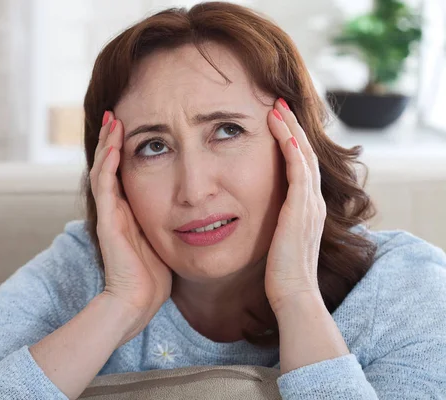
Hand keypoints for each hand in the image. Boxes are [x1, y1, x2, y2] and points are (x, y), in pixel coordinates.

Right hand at [90, 111, 172, 342]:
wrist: (137, 302)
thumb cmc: (154, 277)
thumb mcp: (164, 240)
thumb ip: (168, 221)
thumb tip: (189, 208)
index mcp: (129, 211)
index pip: (123, 172)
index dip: (125, 149)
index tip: (133, 128)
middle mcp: (116, 209)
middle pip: (109, 165)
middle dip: (113, 139)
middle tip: (117, 114)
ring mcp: (110, 215)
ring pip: (103, 170)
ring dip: (108, 144)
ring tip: (113, 120)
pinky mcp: (107, 223)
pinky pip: (105, 187)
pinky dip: (108, 165)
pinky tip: (114, 146)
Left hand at [264, 99, 325, 313]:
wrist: (292, 293)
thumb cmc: (280, 272)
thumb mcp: (277, 239)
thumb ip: (274, 222)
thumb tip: (255, 212)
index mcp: (307, 207)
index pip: (301, 164)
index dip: (291, 139)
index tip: (277, 121)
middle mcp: (313, 201)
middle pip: (305, 152)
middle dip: (292, 126)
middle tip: (279, 103)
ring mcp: (310, 204)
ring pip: (303, 156)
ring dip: (291, 130)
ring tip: (278, 108)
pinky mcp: (301, 210)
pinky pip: (298, 172)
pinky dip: (292, 150)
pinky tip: (282, 133)